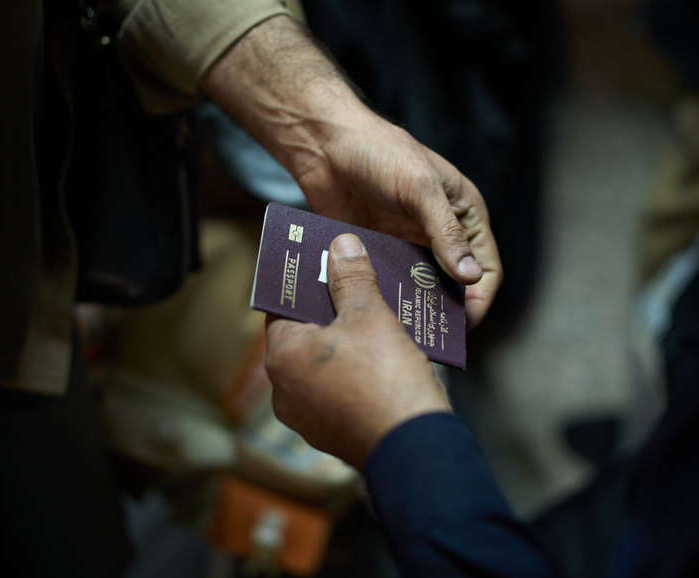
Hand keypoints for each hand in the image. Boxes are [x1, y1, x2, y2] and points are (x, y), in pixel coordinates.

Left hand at [265, 234, 451, 469]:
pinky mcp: (333, 434)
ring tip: (376, 320)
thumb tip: (341, 247)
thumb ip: (352, 278)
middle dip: (332, 311)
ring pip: (324, 365)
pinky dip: (356, 374)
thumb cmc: (387, 382)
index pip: (283, 307)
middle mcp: (284, 391)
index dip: (307, 283)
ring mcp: (307, 418)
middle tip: (357, 287)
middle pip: (304, 335)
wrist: (416, 451)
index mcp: (282, 357)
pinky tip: (384, 359)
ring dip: (346, 344)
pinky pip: (339, 392)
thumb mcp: (370, 316)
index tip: (326, 265)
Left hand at [296, 114, 500, 328]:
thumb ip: (445, 233)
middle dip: (446, 311)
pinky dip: (382, 298)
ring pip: (419, 289)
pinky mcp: (376, 251)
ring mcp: (407, 244)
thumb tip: (470, 276)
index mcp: (463, 214)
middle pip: (454, 285)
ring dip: (412, 308)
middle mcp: (439, 233)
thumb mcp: (419, 188)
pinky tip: (373, 314)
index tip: (464, 326)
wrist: (323, 142)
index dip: (479, 299)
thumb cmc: (378, 151)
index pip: (486, 268)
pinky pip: (385, 283)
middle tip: (430, 337)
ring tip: (400, 332)